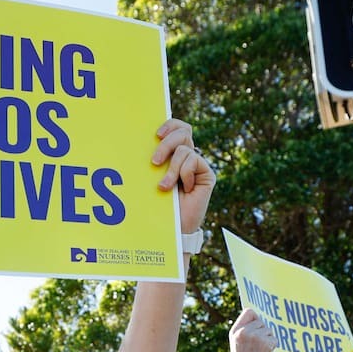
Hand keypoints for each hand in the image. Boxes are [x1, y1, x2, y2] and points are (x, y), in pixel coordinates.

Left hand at [152, 120, 214, 237]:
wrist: (172, 226)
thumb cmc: (158, 203)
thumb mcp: (153, 176)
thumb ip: (156, 158)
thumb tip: (146, 138)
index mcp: (174, 152)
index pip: (178, 127)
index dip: (170, 124)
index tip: (156, 134)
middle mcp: (188, 156)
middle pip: (183, 132)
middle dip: (166, 144)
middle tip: (154, 162)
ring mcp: (198, 165)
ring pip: (184, 149)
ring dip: (171, 169)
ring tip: (164, 187)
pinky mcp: (207, 174)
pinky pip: (193, 161)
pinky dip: (184, 174)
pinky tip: (184, 189)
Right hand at [229, 308, 276, 351]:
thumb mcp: (238, 344)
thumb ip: (245, 331)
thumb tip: (261, 319)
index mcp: (235, 331)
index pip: (249, 311)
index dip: (255, 318)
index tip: (257, 328)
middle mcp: (243, 331)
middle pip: (261, 321)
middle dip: (263, 333)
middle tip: (257, 348)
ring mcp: (253, 336)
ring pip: (269, 330)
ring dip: (268, 340)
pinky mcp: (264, 342)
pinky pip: (274, 338)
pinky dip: (273, 347)